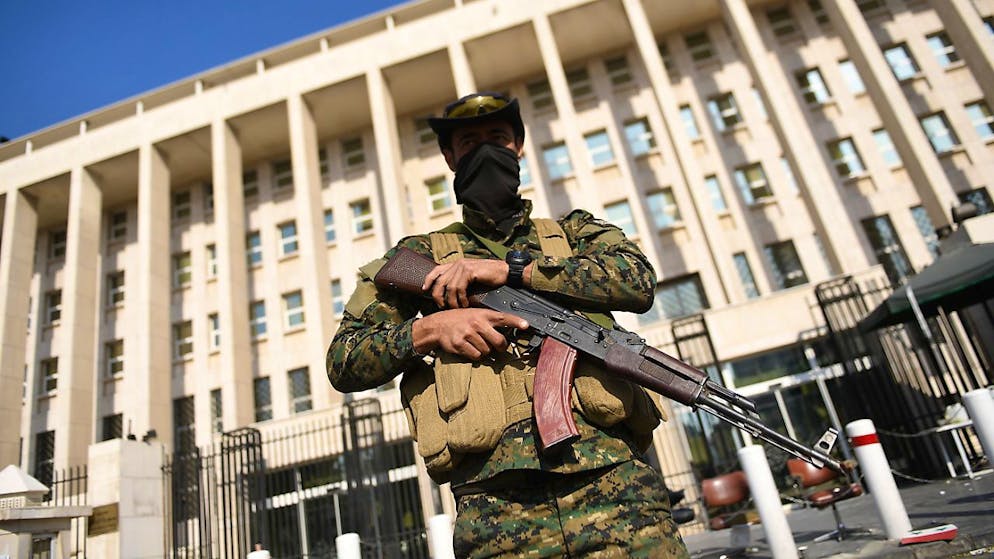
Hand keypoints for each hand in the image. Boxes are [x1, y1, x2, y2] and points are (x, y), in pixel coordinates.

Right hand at [412, 308, 527, 359]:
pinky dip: (475, 356)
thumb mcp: (474, 314)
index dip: (516, 322)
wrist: (437, 325)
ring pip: (487, 351)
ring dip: (485, 351)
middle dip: (502, 347)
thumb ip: (489, 322)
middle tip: (500, 347)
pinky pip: (476, 356)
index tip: (526, 325)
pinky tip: (469, 349)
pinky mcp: (460, 344)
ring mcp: (468, 334)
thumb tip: (506, 334)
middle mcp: (477, 323)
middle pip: (499, 341)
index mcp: (483, 314)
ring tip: (477, 344)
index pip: (503, 317)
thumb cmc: (459, 320)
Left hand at [422, 258, 508, 307]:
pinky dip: (460, 299)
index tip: (424, 289)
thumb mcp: (471, 279)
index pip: (436, 270)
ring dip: (452, 301)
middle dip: (438, 295)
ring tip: (457, 308)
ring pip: (449, 287)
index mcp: (456, 264)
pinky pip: (459, 288)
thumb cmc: (490, 277)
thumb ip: (459, 282)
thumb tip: (448, 295)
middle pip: (440, 280)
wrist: (505, 272)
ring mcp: (463, 266)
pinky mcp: (470, 271)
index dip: (428, 280)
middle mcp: (458, 263)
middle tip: (442, 306)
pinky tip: (465, 304)